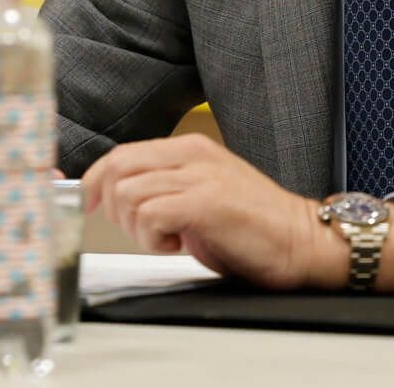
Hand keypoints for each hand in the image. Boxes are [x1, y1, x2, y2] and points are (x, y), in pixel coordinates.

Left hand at [81, 135, 393, 291]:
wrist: (303, 240)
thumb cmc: (254, 226)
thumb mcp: (203, 195)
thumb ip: (167, 189)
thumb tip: (121, 200)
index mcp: (190, 147)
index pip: (122, 153)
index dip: (95, 181)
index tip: (90, 204)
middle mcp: (192, 154)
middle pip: (117, 167)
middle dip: (114, 208)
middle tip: (145, 232)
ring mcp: (199, 175)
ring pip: (129, 193)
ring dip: (137, 228)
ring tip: (169, 239)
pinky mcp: (206, 201)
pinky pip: (150, 213)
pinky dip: (153, 237)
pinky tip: (178, 245)